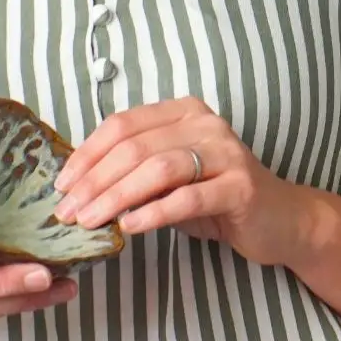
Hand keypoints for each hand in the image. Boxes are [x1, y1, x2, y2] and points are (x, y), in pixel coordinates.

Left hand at [51, 94, 300, 259]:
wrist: (280, 219)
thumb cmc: (217, 198)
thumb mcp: (170, 181)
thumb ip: (134, 174)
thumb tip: (77, 188)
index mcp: (183, 112)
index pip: (122, 125)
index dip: (87, 154)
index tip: (60, 185)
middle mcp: (205, 124)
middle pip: (135, 146)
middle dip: (94, 181)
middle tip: (67, 212)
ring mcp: (226, 153)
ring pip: (158, 169)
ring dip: (116, 197)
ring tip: (90, 222)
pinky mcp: (241, 186)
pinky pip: (188, 198)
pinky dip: (154, 213)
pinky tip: (130, 228)